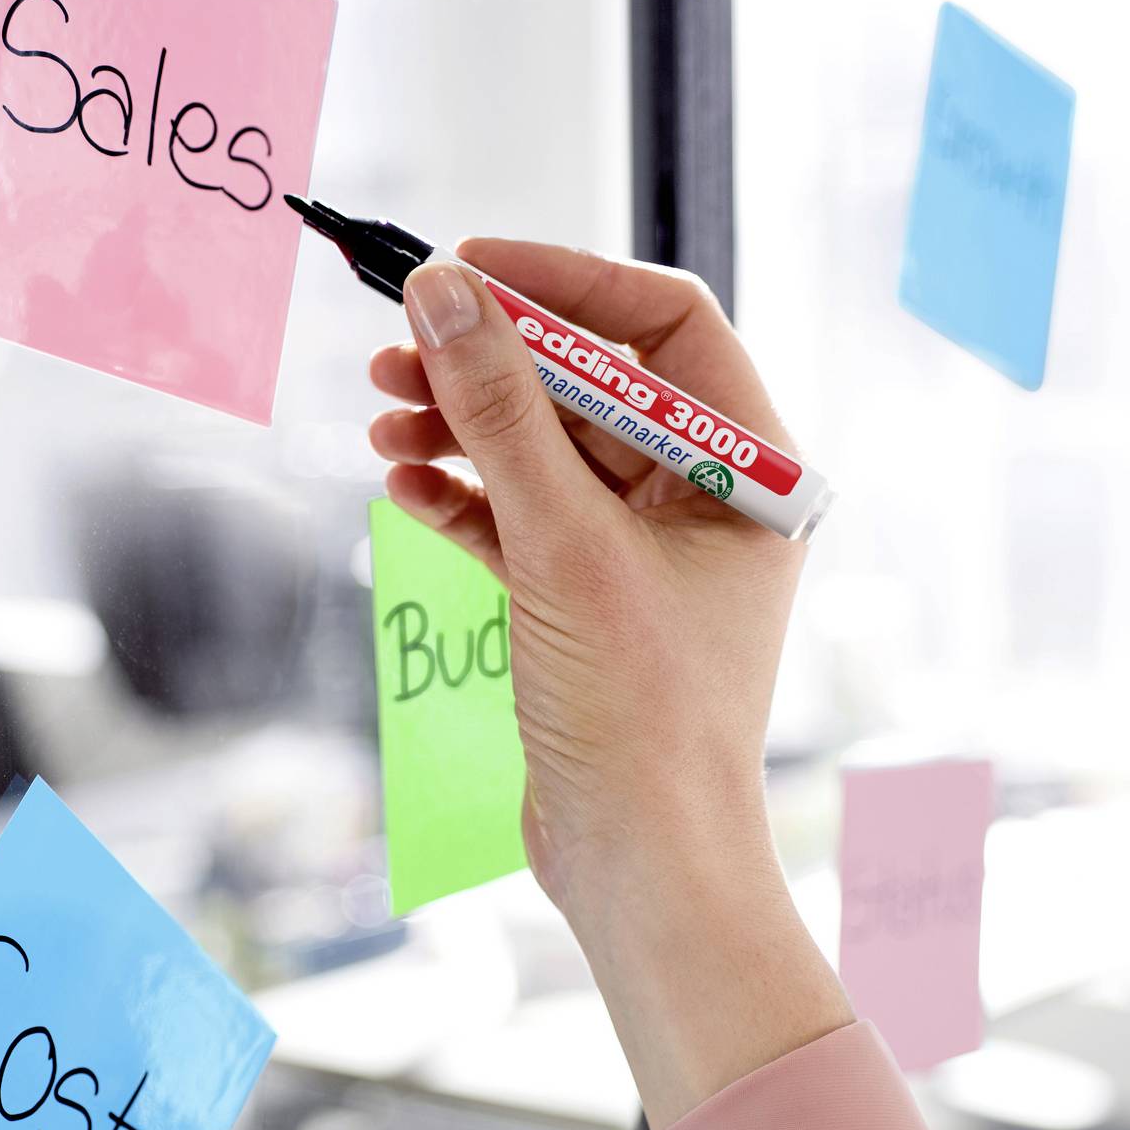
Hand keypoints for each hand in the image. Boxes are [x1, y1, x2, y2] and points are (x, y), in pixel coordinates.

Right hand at [368, 239, 852, 1128]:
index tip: (466, 268)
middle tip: (394, 346)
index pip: (662, 321)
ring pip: (546, 448)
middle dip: (488, 361)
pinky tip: (401, 485)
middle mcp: (707, 498)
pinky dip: (463, 495)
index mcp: (749, 467)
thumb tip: (442, 292)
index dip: (562, 282)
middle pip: (590, 381)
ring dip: (460, 425)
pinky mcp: (589, 600)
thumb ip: (497, 409)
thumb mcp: (560, 542)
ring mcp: (646, 551)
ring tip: (380, 418)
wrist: (640, 862)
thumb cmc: (641, 712)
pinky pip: (522, 515)